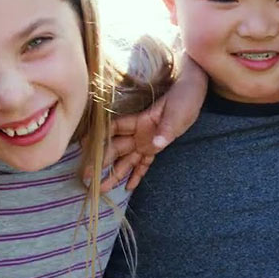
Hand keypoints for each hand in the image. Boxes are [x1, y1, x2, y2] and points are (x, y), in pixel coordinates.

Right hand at [97, 55, 207, 191]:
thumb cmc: (184, 95)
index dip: (99, 138)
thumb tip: (157, 144)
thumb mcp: (177, 112)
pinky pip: (144, 162)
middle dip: (101, 162)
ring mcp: (146, 140)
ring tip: (103, 188)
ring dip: (116, 173)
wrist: (194, 89)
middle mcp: (139, 131)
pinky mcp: (156, 146)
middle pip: (116, 148)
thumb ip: (166, 128)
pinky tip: (129, 187)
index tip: (84, 149)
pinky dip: (137, 174)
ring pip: (127, 159)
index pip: (114, 129)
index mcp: (140, 120)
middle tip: (87, 176)